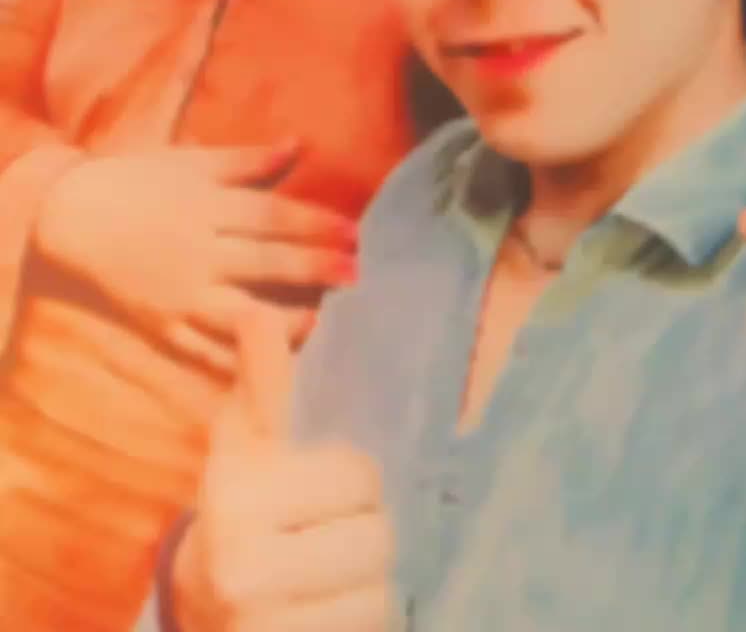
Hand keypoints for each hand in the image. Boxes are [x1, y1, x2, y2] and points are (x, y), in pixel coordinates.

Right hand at [34, 142, 356, 363]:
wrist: (71, 218)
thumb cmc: (139, 182)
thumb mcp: (191, 164)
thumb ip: (247, 162)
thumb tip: (299, 145)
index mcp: (206, 206)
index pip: (271, 215)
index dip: (315, 223)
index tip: (355, 232)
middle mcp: (195, 251)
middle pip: (263, 261)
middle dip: (312, 268)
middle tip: (357, 274)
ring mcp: (178, 294)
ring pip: (236, 311)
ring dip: (282, 319)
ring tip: (322, 322)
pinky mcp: (162, 326)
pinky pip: (201, 349)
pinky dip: (233, 359)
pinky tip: (268, 363)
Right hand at [174, 302, 394, 631]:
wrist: (199, 603)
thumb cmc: (237, 508)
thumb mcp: (244, 446)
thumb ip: (261, 382)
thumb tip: (257, 311)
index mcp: (237, 498)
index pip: (358, 477)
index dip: (353, 479)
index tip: (323, 486)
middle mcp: (244, 566)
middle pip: (376, 537)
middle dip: (363, 531)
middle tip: (332, 533)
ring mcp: (266, 624)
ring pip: (379, 589)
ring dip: (366, 579)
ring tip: (331, 572)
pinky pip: (370, 630)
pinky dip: (360, 618)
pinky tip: (329, 607)